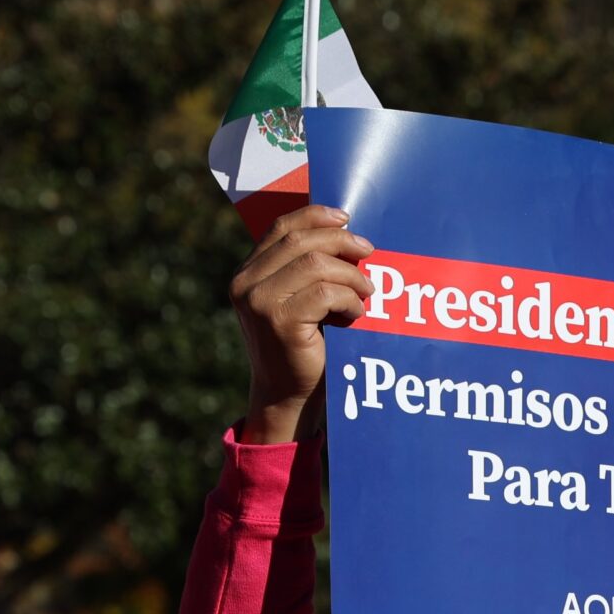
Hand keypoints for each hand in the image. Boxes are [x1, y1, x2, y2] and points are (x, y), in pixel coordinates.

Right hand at [232, 205, 375, 445]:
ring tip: (367, 291)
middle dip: (340, 241)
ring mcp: (258, 301)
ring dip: (350, 275)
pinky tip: (356, 313)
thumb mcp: (299, 301)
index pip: (281, 228)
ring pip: (315, 264)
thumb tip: (347, 234)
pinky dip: (349, 299)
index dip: (315, 216)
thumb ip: (305, 270)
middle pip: (300, 241)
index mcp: (247, 273)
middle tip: (369, 252)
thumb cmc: (302, 348)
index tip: (346, 218)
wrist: (287, 397)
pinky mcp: (279, 321)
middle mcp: (245, 283)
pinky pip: (325, 293)